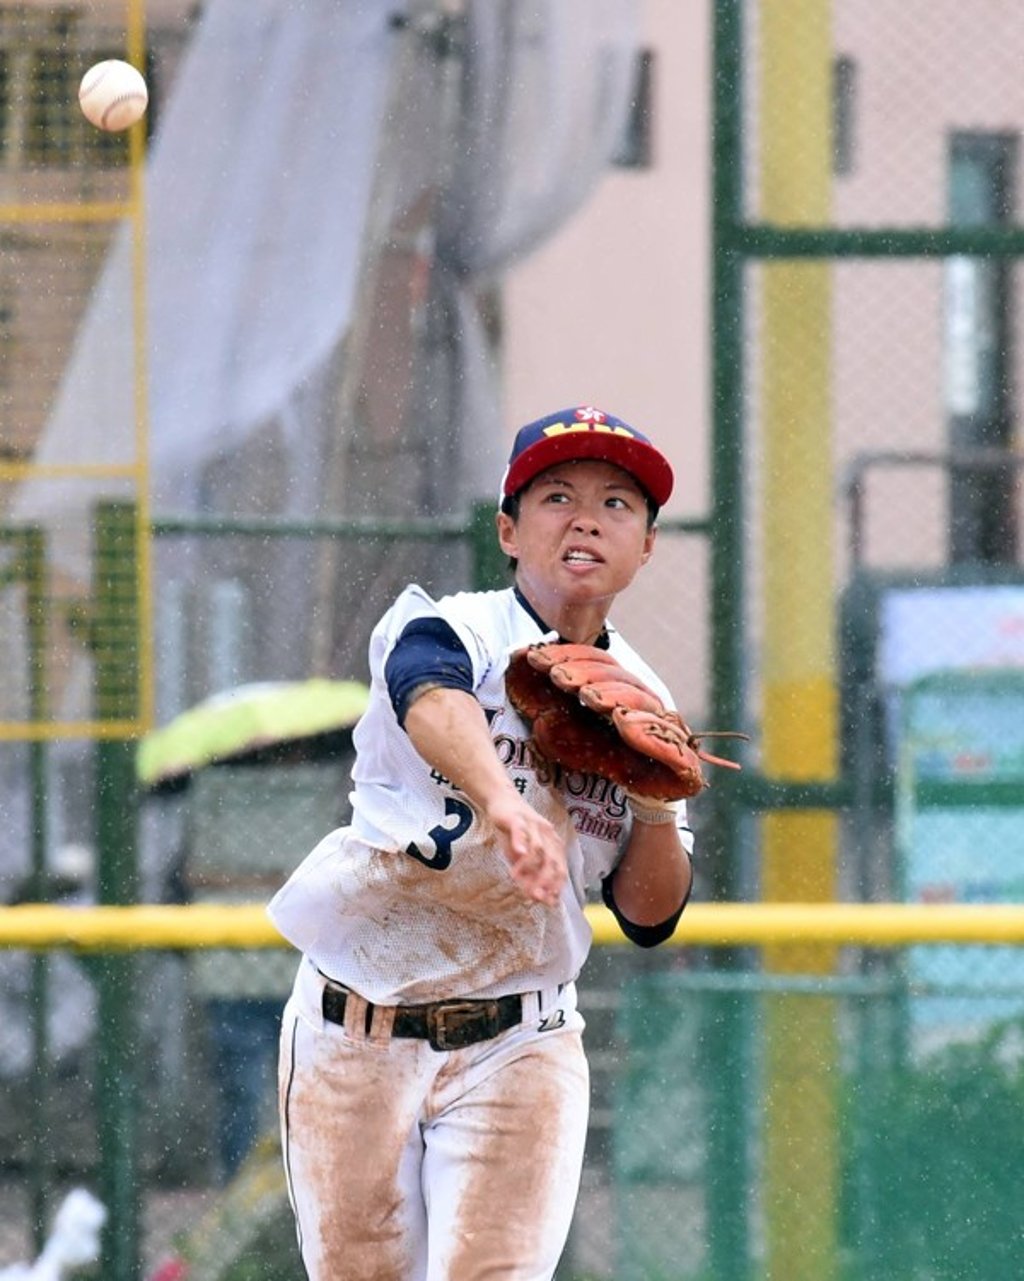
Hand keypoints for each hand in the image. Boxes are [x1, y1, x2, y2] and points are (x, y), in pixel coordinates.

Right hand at [487, 792, 566, 907]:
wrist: (502, 801)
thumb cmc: (515, 831)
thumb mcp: (523, 855)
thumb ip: (530, 873)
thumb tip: (537, 898)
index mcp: (553, 844)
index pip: (560, 868)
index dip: (557, 886)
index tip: (551, 902)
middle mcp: (547, 834)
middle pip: (552, 861)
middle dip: (546, 882)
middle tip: (536, 897)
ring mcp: (533, 825)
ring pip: (537, 848)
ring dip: (529, 867)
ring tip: (519, 881)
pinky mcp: (517, 818)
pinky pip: (520, 831)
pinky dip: (521, 842)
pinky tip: (519, 854)